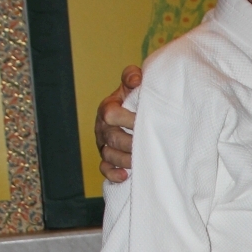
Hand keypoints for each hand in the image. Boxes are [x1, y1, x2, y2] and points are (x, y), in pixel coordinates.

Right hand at [96, 65, 141, 182]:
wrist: (136, 111)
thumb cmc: (136, 97)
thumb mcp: (134, 84)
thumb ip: (132, 76)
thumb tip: (136, 79)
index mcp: (108, 108)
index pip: (110, 114)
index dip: (127, 118)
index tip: (144, 120)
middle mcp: (103, 127)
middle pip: (112, 138)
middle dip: (130, 142)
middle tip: (149, 144)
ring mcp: (103, 144)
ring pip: (109, 155)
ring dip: (126, 159)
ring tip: (141, 160)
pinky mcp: (107, 159)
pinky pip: (105, 169)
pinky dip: (114, 174)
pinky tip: (126, 176)